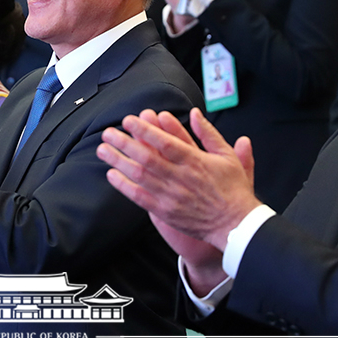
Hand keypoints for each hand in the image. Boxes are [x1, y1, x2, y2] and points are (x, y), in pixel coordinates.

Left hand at [97, 108, 259, 250]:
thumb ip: (208, 133)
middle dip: (124, 143)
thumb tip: (195, 113)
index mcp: (195, 161)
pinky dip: (124, 186)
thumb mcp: (227, 156)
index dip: (145, 130)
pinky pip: (140, 197)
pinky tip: (112, 175)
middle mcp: (180, 178)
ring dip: (118, 161)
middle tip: (108, 132)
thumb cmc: (233, 189)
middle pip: (146, 157)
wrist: (235, 224)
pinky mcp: (165, 212)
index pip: (165, 142)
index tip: (129, 120)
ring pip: (139, 175)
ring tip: (103, 149)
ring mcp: (171, 196)